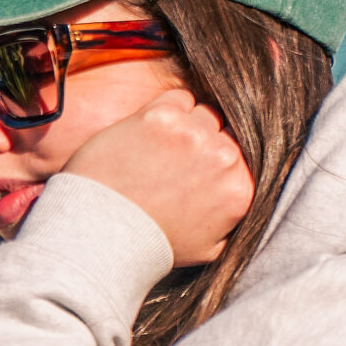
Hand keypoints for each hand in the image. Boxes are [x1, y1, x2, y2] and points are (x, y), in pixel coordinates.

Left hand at [63, 90, 253, 266]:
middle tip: (171, 160)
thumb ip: (234, 218)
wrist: (101, 234)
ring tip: (156, 150)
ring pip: (201, 112)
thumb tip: (243, 196)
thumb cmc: (150, 244)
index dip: (216, 158)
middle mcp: (224, 157)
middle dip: (202, 141)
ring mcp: (193, 134)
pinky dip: (162, 111)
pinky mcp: (162, 116)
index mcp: (241, 188)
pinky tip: (145, 135)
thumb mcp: (208, 247)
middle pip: (224, 129)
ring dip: (183, 124)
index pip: (242, 154)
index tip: (194, 167)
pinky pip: (176, 97)